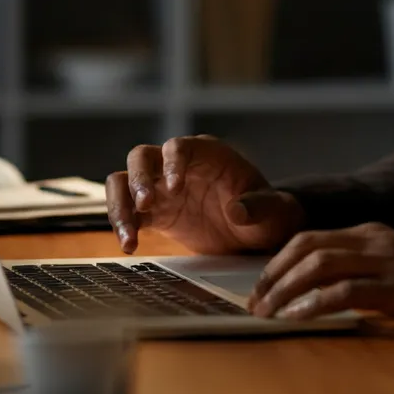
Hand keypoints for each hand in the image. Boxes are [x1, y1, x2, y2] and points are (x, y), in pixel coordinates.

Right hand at [105, 135, 304, 255]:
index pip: (179, 146)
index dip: (172, 162)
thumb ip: (259, 208)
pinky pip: (130, 212)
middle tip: (145, 204)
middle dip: (138, 178)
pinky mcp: (157, 213)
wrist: (258, 235)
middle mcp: (179, 165)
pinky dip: (124, 226)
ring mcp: (163, 188)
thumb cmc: (268, 213)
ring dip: (121, 204)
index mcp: (208, 154)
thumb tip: (238, 211)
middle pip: (142, 157)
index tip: (174, 187)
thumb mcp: (273, 211)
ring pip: (125, 182)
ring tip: (129, 236)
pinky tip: (129, 246)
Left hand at [247, 222, 393, 333]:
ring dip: (286, 289)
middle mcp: (374, 238)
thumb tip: (325, 295)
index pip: (311, 238)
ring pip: (319, 264)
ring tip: (267, 313)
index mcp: (372, 232)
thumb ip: (366, 272)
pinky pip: (344, 292)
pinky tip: (298, 318)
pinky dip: (314, 304)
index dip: (280, 260)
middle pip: (307, 246)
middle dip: (274, 274)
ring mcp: (386, 259)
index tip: (262, 287)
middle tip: (254, 302)